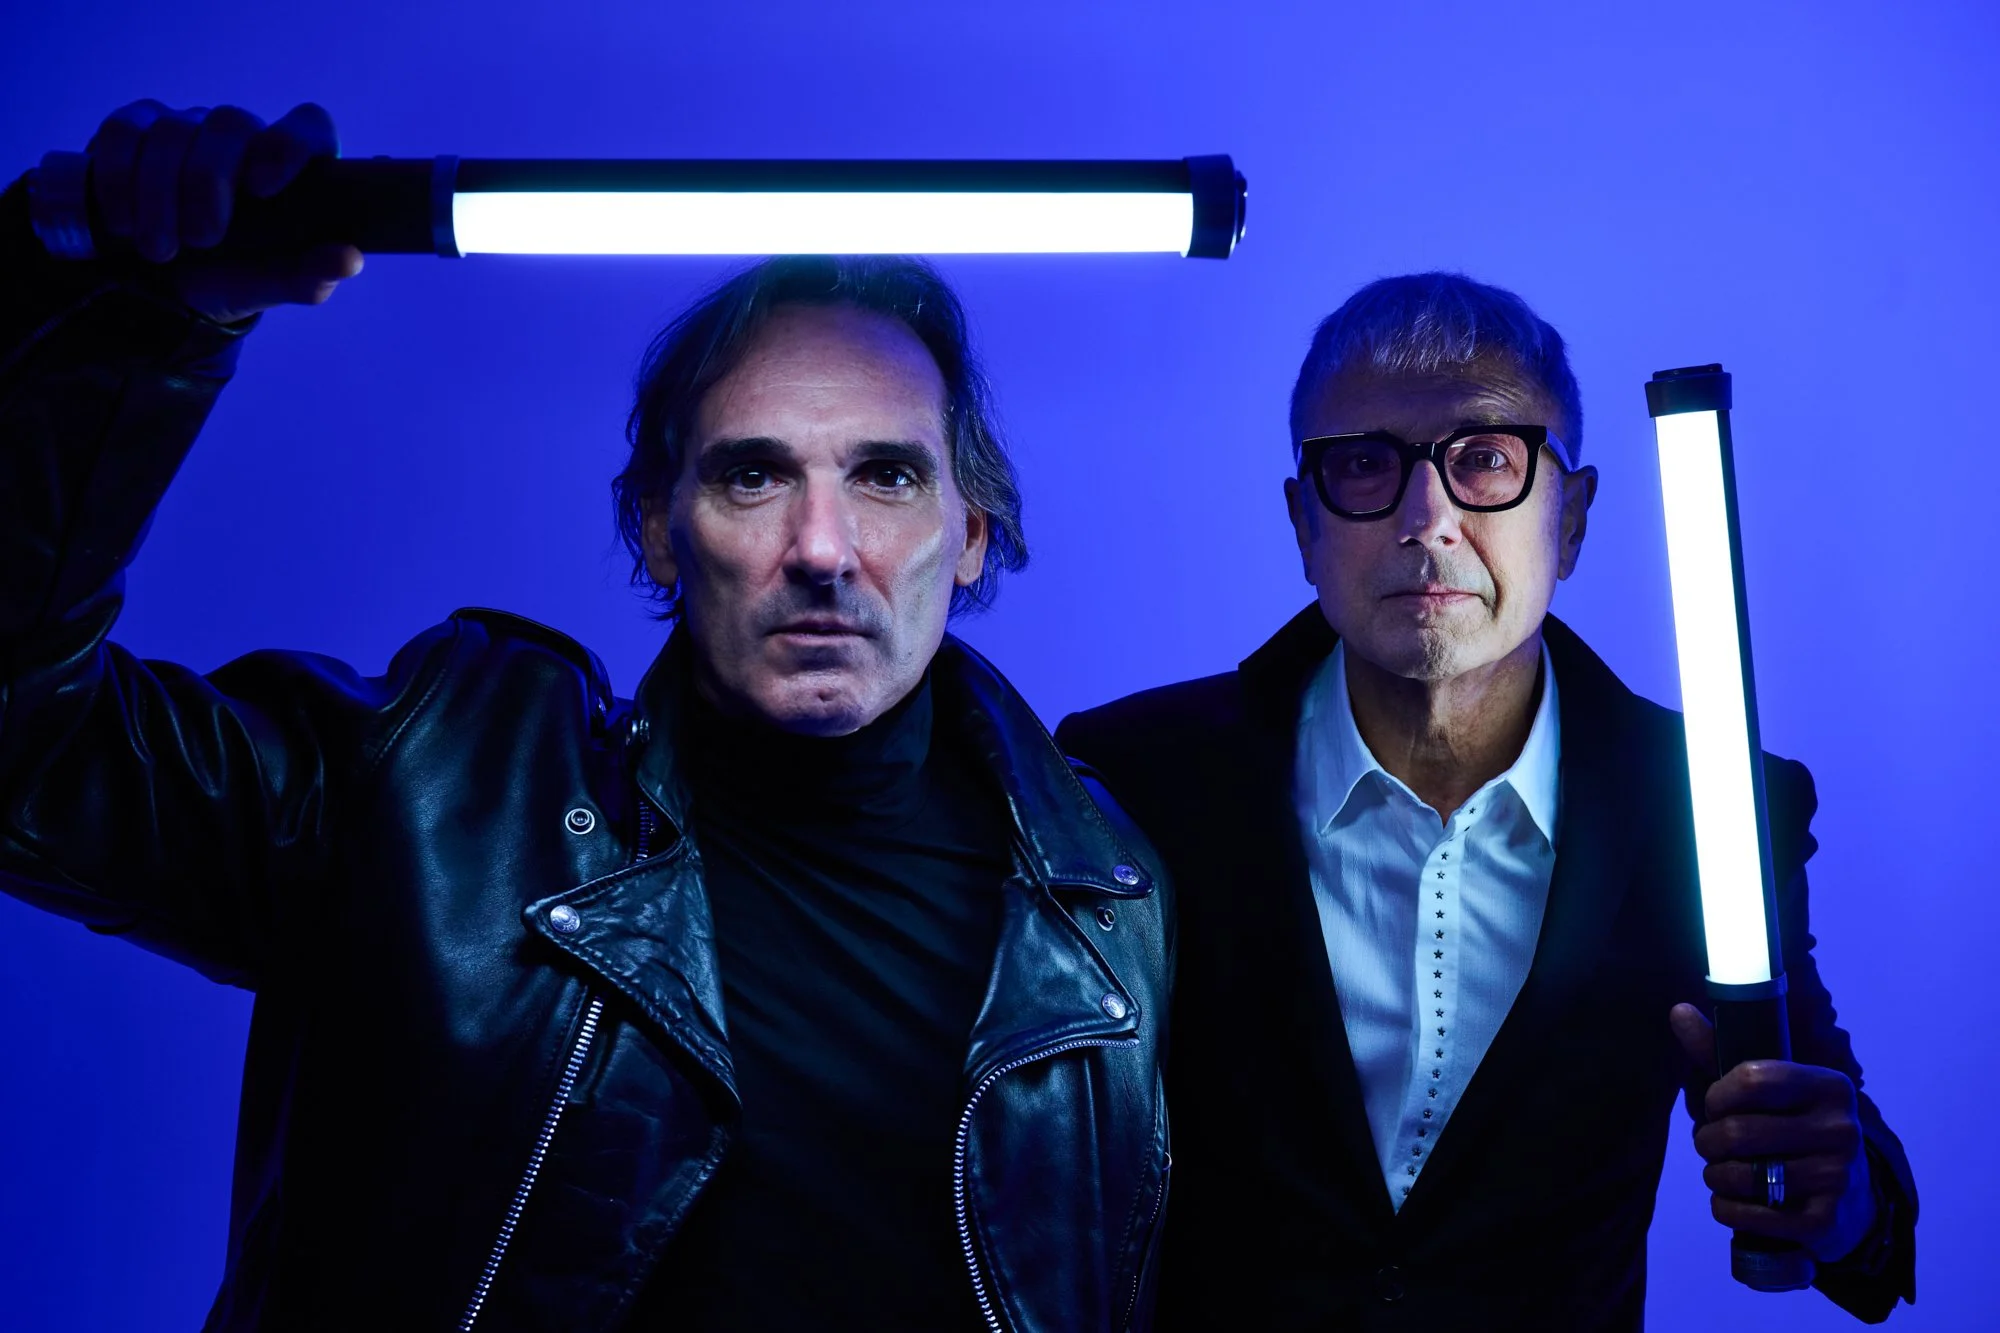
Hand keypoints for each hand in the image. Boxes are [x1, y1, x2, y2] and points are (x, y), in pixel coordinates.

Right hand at [77, 99, 363, 323]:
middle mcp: (243, 136)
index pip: (308, 125)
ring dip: (160, 195)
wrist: (161, 287)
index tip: (265, 187)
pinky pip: (124, 134)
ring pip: (173, 132)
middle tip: (203, 239)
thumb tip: (350, 259)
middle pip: (231, 125)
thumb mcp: (267, 285)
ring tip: (160, 250)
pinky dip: (118, 180)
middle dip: (209, 182)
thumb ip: (307, 274)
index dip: (290, 144)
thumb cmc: (232, 277)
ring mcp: (187, 126)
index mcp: (292, 165)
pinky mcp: (132, 129)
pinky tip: (123, 223)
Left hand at [1671, 1003, 1876, 1262]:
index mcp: (1829, 1086)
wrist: (1847, 1195)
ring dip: (1715, 1175)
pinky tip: (1732, 1199)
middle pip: (1736, 1131)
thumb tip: (1679, 1010)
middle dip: (1707, 1140)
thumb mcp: (1766, 1088)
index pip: (1751, 1078)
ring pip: (1738, 1175)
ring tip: (1722, 1170)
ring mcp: (1837, 1177)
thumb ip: (1718, 1050)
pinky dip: (1726, 1207)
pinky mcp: (1825, 1221)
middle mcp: (1841, 1129)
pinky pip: (1748, 1215)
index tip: (1715, 1105)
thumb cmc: (1791, 1127)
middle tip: (1711, 1144)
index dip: (1717, 1095)